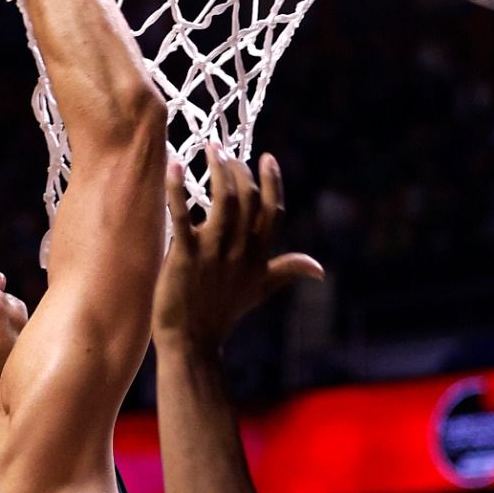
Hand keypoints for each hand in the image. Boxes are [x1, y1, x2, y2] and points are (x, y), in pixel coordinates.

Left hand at [154, 151, 321, 353]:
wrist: (191, 342)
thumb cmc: (222, 314)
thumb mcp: (260, 290)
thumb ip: (287, 271)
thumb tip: (319, 269)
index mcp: (258, 256)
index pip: (273, 210)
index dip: (272, 182)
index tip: (266, 158)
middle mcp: (240, 251)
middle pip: (249, 198)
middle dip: (239, 170)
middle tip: (222, 152)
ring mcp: (213, 252)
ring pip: (225, 200)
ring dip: (218, 170)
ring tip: (208, 149)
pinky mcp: (184, 256)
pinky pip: (182, 214)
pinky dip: (177, 187)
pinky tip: (174, 165)